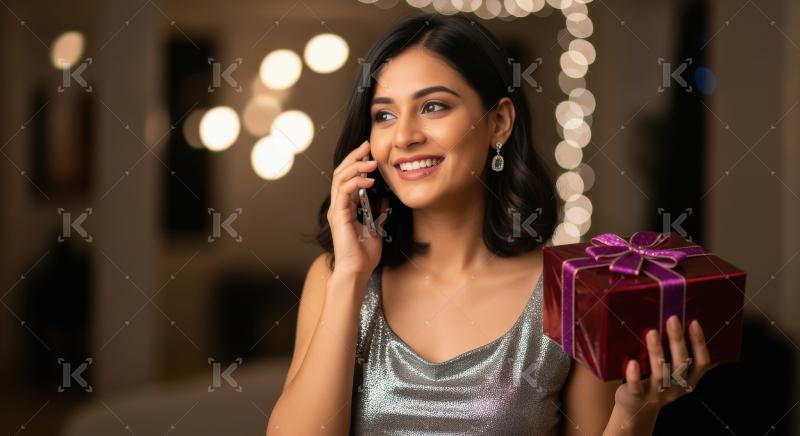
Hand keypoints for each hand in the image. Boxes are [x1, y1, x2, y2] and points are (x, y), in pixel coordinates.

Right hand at [326, 140, 388, 277]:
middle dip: (354, 157)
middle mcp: (338, 206)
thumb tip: (385, 198)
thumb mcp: (376, 228)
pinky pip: (344, 192)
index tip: (369, 152)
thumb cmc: (364, 255)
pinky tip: (370, 180)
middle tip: (367, 146)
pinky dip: (356, 182)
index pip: (347, 177)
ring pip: (340, 178)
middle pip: (340, 172)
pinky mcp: (339, 215)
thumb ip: (378, 212)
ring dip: (356, 167)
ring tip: (371, 162)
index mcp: (346, 207)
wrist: (357, 270)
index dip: (357, 163)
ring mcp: (337, 210)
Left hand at [613, 315, 717, 417]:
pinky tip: (632, 362)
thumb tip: (676, 320)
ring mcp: (658, 394)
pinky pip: (637, 387)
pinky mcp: (638, 397)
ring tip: (652, 332)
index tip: (694, 322)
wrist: (636, 411)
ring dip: (657, 352)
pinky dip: (634, 375)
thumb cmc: (655, 382)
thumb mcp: (670, 371)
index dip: (700, 343)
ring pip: (660, 374)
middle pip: (681, 364)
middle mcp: (676, 388)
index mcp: (689, 380)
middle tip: (672, 319)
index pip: (701, 363)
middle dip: (678, 341)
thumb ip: (675, 353)